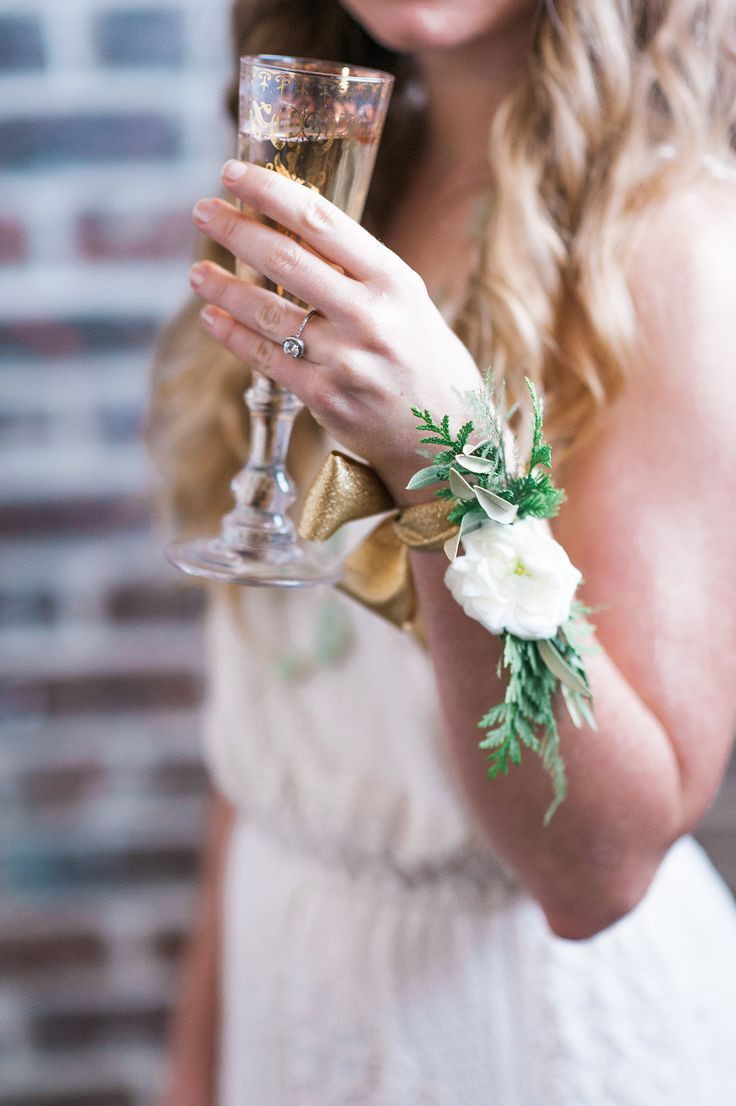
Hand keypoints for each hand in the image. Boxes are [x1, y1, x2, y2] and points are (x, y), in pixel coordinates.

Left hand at [188, 159, 480, 501]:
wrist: (447, 439)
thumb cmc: (423, 360)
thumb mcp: (407, 303)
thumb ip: (357, 272)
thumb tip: (290, 230)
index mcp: (394, 281)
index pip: (321, 222)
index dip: (270, 193)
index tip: (233, 173)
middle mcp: (370, 317)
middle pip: (287, 261)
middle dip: (236, 230)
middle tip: (202, 211)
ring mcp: (346, 361)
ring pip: (268, 314)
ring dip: (224, 288)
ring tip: (198, 273)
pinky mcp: (325, 399)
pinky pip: (268, 360)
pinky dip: (233, 336)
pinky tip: (211, 317)